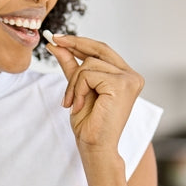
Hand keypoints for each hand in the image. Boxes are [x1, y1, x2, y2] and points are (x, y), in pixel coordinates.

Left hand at [46, 34, 144, 153]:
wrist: (95, 146)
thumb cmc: (89, 123)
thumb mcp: (78, 89)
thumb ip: (71, 66)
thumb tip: (57, 45)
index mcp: (126, 76)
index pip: (102, 50)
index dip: (81, 42)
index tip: (59, 38)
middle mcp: (132, 76)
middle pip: (97, 50)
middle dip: (73, 46)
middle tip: (53, 42)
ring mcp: (129, 79)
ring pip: (88, 63)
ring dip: (74, 83)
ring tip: (73, 103)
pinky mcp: (121, 85)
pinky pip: (88, 74)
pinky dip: (77, 89)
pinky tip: (79, 105)